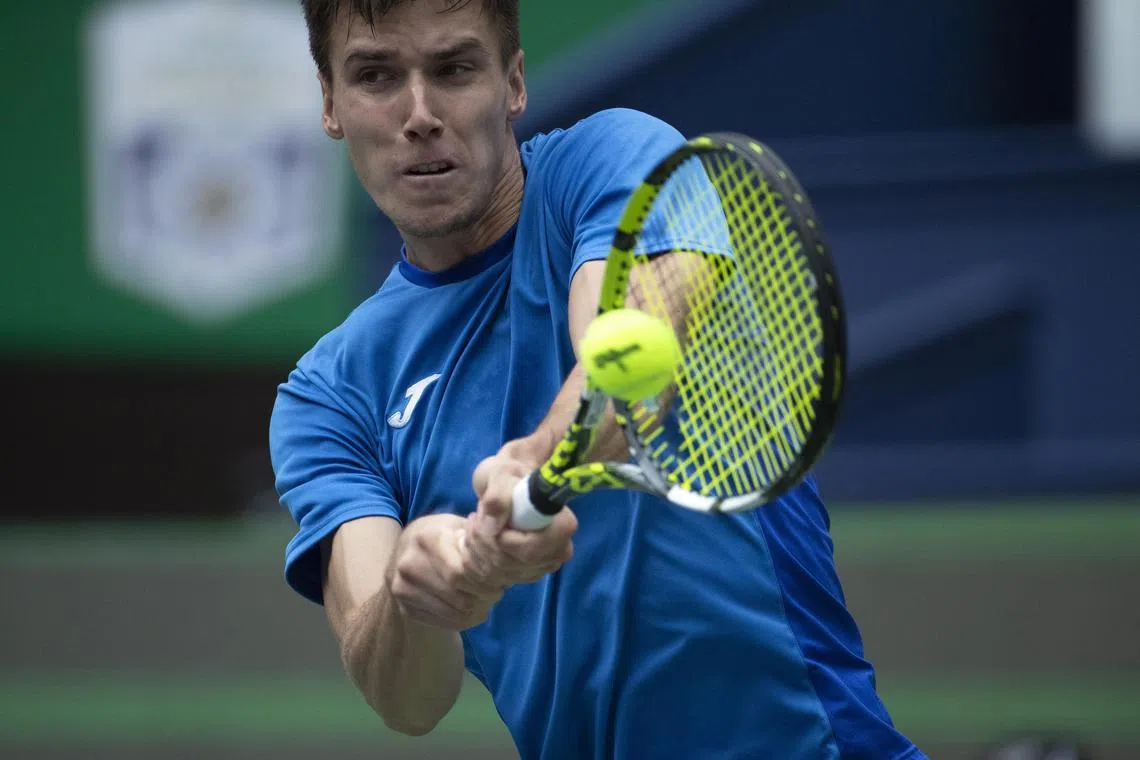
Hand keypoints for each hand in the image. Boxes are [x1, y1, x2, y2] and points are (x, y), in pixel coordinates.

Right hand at [386, 513, 504, 630]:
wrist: (404, 550)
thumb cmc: (440, 534)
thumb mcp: (458, 525)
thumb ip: (480, 537)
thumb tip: (507, 553)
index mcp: (427, 539)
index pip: (461, 573)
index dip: (486, 582)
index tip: (500, 582)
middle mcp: (410, 565)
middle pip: (459, 596)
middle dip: (485, 597)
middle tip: (497, 592)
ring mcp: (404, 589)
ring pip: (455, 613)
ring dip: (478, 610)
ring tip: (486, 600)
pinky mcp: (405, 608)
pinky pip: (445, 623)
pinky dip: (466, 620)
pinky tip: (472, 609)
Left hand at [463, 438, 577, 584]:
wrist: (509, 485)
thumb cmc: (509, 475)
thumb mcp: (501, 474)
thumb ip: (498, 495)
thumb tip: (492, 526)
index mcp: (562, 524)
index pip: (533, 550)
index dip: (507, 541)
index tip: (492, 521)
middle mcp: (558, 550)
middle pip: (515, 564)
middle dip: (487, 543)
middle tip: (475, 518)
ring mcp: (543, 564)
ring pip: (502, 572)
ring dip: (479, 549)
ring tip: (476, 524)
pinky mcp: (527, 573)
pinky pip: (497, 577)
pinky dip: (480, 559)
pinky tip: (479, 538)